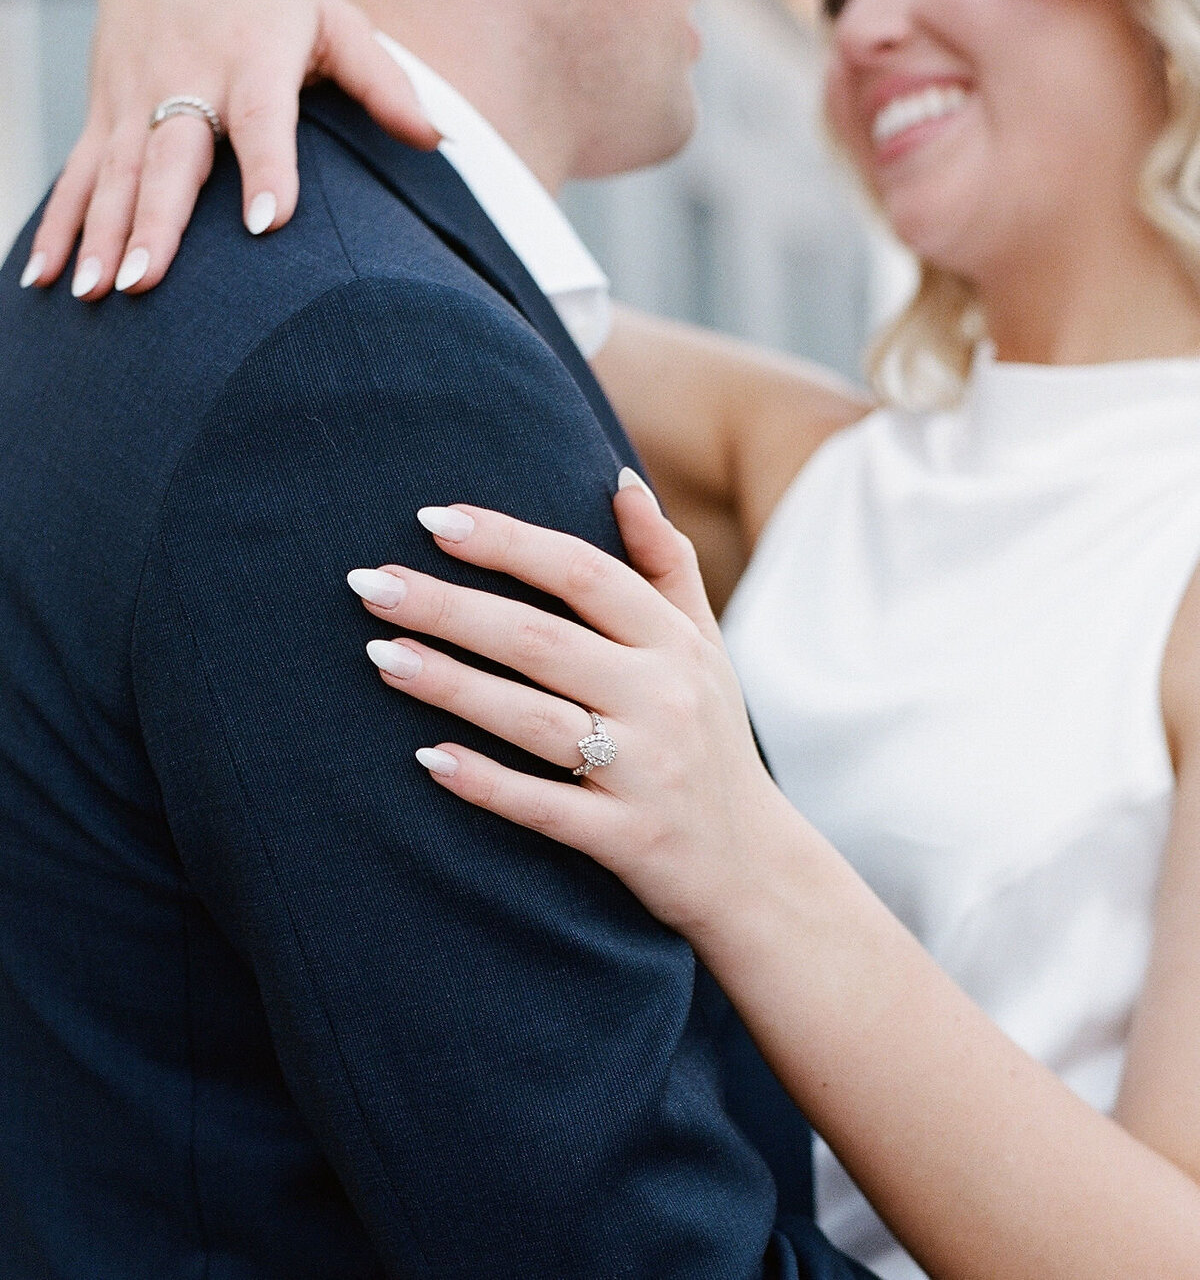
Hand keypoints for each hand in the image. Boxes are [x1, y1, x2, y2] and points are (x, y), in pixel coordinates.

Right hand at [24, 0, 439, 300]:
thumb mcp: (334, 20)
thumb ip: (385, 81)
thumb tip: (441, 139)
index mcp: (253, 56)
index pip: (261, 116)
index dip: (267, 167)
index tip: (271, 223)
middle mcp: (186, 76)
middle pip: (171, 156)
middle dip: (157, 219)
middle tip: (148, 282)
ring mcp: (135, 96)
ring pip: (114, 172)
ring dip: (102, 234)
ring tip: (94, 293)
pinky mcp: (102, 111)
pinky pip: (75, 174)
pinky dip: (57, 225)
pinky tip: (43, 278)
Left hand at [347, 476, 789, 939]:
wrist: (752, 866)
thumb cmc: (710, 737)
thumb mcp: (704, 645)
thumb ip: (664, 562)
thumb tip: (620, 479)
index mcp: (674, 643)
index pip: (584, 573)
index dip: (509, 543)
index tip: (434, 519)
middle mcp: (663, 698)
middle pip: (540, 639)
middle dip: (449, 608)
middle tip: (368, 583)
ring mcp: (645, 771)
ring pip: (533, 718)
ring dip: (450, 684)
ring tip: (378, 654)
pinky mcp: (627, 838)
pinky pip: (544, 807)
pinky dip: (486, 782)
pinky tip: (427, 758)